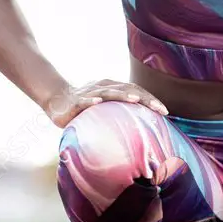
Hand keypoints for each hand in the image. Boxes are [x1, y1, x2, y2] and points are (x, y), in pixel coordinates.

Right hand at [45, 79, 167, 127]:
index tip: (165, 112)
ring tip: (135, 99)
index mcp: (113, 88)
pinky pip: (83, 100)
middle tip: (158, 108)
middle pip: (127, 89)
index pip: (136, 91)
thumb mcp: (107, 111)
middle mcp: (104, 86)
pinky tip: (97, 101)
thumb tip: (144, 134)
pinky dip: (90, 99)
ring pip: (108, 91)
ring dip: (121, 94)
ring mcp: (90, 92)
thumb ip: (122, 117)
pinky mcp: (76, 101)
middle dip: (144, 97)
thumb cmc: (87, 108)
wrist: (57, 101)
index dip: (151, 99)